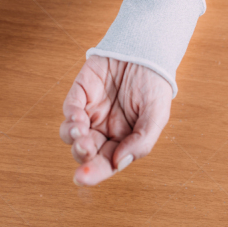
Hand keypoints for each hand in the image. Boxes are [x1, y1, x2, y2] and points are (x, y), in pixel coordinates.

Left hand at [60, 55, 171, 185]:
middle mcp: (103, 128)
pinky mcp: (81, 90)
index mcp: (122, 140)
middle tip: (85, 147)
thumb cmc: (154, 85)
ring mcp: (90, 110)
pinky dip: (70, 115)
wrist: (147, 50)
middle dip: (81, 154)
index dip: (93, 172)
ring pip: (71, 133)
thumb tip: (119, 163)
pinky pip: (70, 107)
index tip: (82, 177)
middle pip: (85, 151)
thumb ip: (141, 142)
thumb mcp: (157, 116)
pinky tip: (77, 118)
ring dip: (72, 137)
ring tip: (79, 132)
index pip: (106, 162)